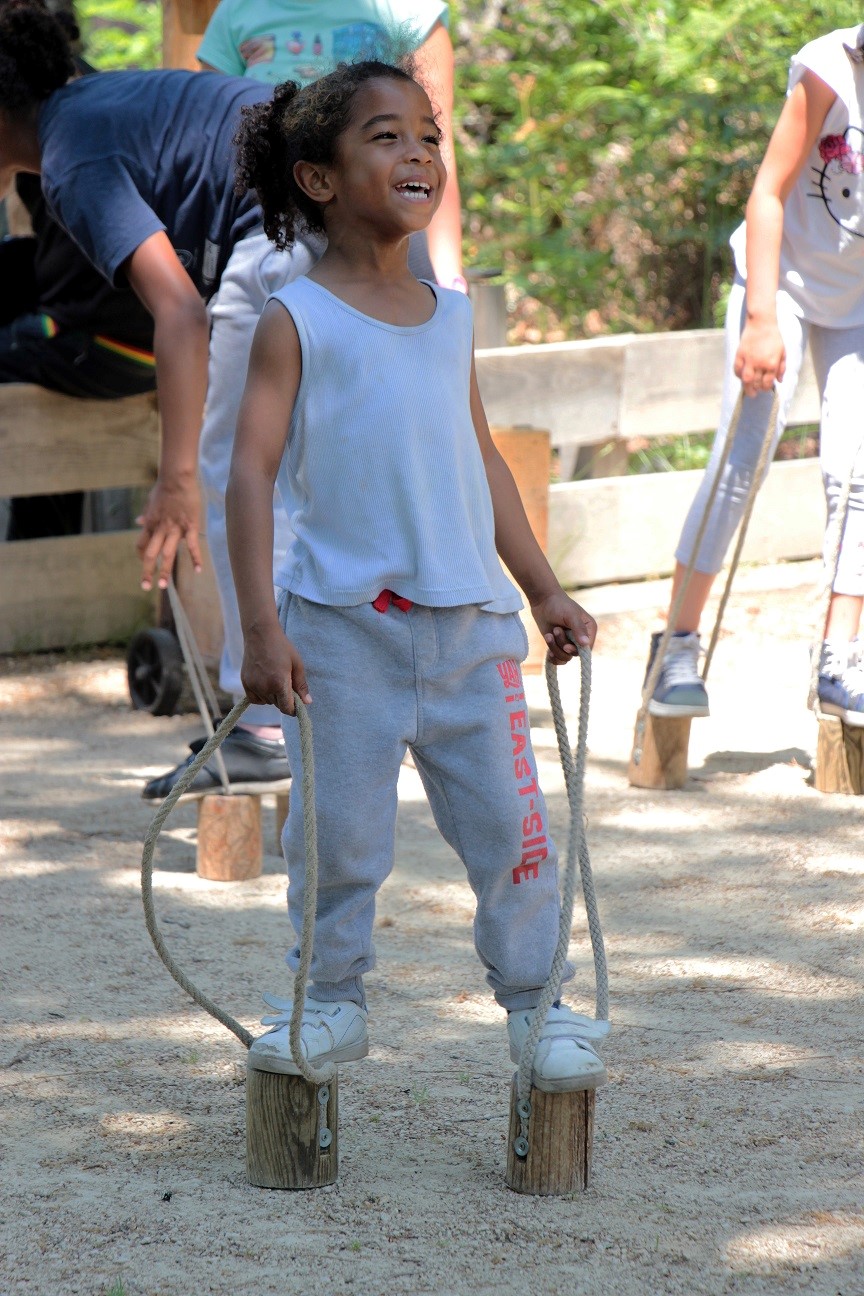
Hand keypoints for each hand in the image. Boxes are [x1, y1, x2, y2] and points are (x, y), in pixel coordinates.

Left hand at [136, 475, 202, 590]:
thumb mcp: (151, 502)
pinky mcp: (190, 526)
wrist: (177, 477)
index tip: (144, 565)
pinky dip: (195, 558)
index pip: (141, 545)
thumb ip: (146, 514)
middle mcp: (160, 529)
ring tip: (163, 586)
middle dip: (147, 571)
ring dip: (164, 571)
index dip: (141, 558)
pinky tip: (198, 571)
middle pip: (150, 554)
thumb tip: (138, 520)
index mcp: (150, 524)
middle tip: (145, 587)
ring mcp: (175, 529)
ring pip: (167, 554)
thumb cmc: (164, 488)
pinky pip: (192, 545)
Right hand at [241, 625, 310, 714]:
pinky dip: (261, 696)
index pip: (287, 708)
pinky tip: (265, 684)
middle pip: (277, 705)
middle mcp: (264, 687)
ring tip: (275, 679)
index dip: (294, 709)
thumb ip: (301, 685)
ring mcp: (253, 685)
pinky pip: (254, 699)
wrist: (260, 634)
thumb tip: (307, 702)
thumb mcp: (297, 665)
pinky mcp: (245, 683)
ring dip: (272, 697)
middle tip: (287, 684)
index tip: (297, 703)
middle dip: (284, 699)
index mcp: (279, 683)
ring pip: (266, 702)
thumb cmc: (282, 647)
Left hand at [531, 591, 596, 664]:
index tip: (566, 646)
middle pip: (575, 654)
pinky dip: (552, 656)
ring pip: (565, 657)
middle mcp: (581, 638)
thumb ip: (579, 629)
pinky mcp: (558, 645)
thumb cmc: (559, 605)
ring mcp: (569, 642)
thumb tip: (586, 644)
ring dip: (555, 648)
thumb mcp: (571, 615)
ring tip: (548, 635)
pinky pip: (558, 659)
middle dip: (562, 644)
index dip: (577, 650)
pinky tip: (547, 651)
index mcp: (590, 630)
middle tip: (555, 630)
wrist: (543, 601)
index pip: (587, 648)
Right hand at [734, 317, 785, 395]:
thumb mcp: (783, 352)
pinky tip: (741, 376)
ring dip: (746, 387)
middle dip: (757, 390)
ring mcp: (749, 360)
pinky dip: (738, 375)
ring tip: (748, 390)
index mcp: (772, 364)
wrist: (762, 323)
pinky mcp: (740, 355)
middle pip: (756, 383)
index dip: (766, 388)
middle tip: (756, 392)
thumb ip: (782, 367)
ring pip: (745, 380)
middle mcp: (760, 364)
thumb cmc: (774, 337)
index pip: (768, 383)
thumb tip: (779, 380)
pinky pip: (737, 369)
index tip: (765, 388)